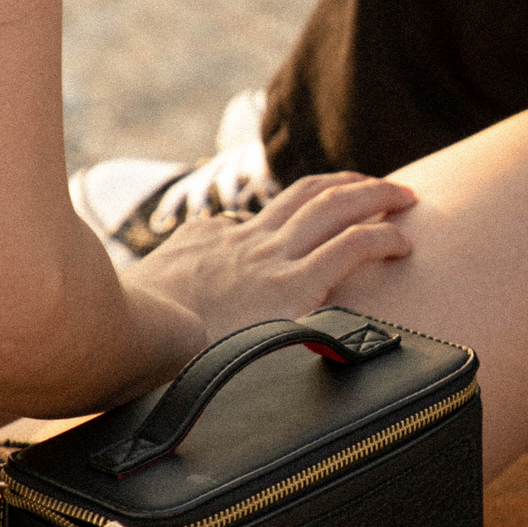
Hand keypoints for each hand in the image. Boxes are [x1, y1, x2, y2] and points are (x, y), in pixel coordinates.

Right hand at [123, 171, 416, 344]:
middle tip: (383, 188)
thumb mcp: (141, 311)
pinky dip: (382, 238)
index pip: (261, 219)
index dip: (301, 214)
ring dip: (375, 196)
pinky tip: (404, 242)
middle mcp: (241, 241)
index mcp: (207, 243)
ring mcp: (267, 260)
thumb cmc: (126, 340)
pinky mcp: (290, 288)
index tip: (326, 220)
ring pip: (333, 207)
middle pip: (305, 195)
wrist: (122, 339)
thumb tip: (166, 320)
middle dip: (349, 185)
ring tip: (405, 198)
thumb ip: (167, 307)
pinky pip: (350, 247)